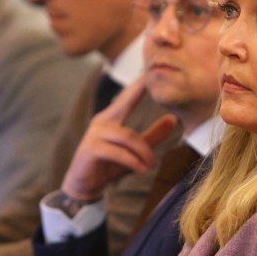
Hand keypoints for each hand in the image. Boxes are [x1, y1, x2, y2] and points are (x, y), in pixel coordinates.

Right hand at [61, 76, 178, 200]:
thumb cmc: (109, 166)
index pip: (127, 97)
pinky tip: (142, 169)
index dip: (138, 84)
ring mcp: (95, 135)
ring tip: (151, 165)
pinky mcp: (91, 150)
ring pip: (127, 136)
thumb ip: (152, 136)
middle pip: (124, 103)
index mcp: (111, 119)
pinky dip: (132, 161)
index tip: (149, 69)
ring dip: (143, 152)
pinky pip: (117, 152)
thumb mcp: (135, 151)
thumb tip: (173, 119)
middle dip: (137, 90)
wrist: (84, 186)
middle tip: (151, 79)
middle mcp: (102, 122)